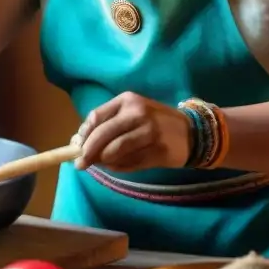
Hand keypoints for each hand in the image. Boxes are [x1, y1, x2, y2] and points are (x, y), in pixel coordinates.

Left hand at [74, 92, 192, 171]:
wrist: (192, 132)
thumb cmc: (154, 122)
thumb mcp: (132, 113)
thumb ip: (107, 124)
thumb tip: (78, 142)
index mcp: (128, 100)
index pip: (97, 117)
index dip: (84, 134)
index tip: (76, 147)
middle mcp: (138, 113)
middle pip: (103, 135)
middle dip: (88, 152)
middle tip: (80, 164)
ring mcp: (150, 132)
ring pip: (115, 151)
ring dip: (104, 161)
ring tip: (102, 165)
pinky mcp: (158, 151)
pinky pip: (130, 163)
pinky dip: (119, 168)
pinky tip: (118, 167)